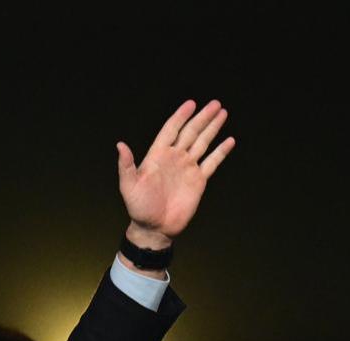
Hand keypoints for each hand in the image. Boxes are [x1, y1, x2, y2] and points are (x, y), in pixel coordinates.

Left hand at [117, 99, 234, 247]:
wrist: (154, 228)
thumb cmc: (138, 208)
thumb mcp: (129, 186)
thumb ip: (126, 165)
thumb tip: (120, 145)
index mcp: (157, 156)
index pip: (171, 130)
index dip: (180, 116)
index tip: (191, 104)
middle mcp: (174, 158)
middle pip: (190, 132)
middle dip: (202, 117)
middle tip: (215, 103)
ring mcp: (187, 168)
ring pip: (203, 143)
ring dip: (212, 128)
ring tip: (222, 113)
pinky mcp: (198, 180)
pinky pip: (212, 162)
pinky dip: (221, 152)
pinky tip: (229, 140)